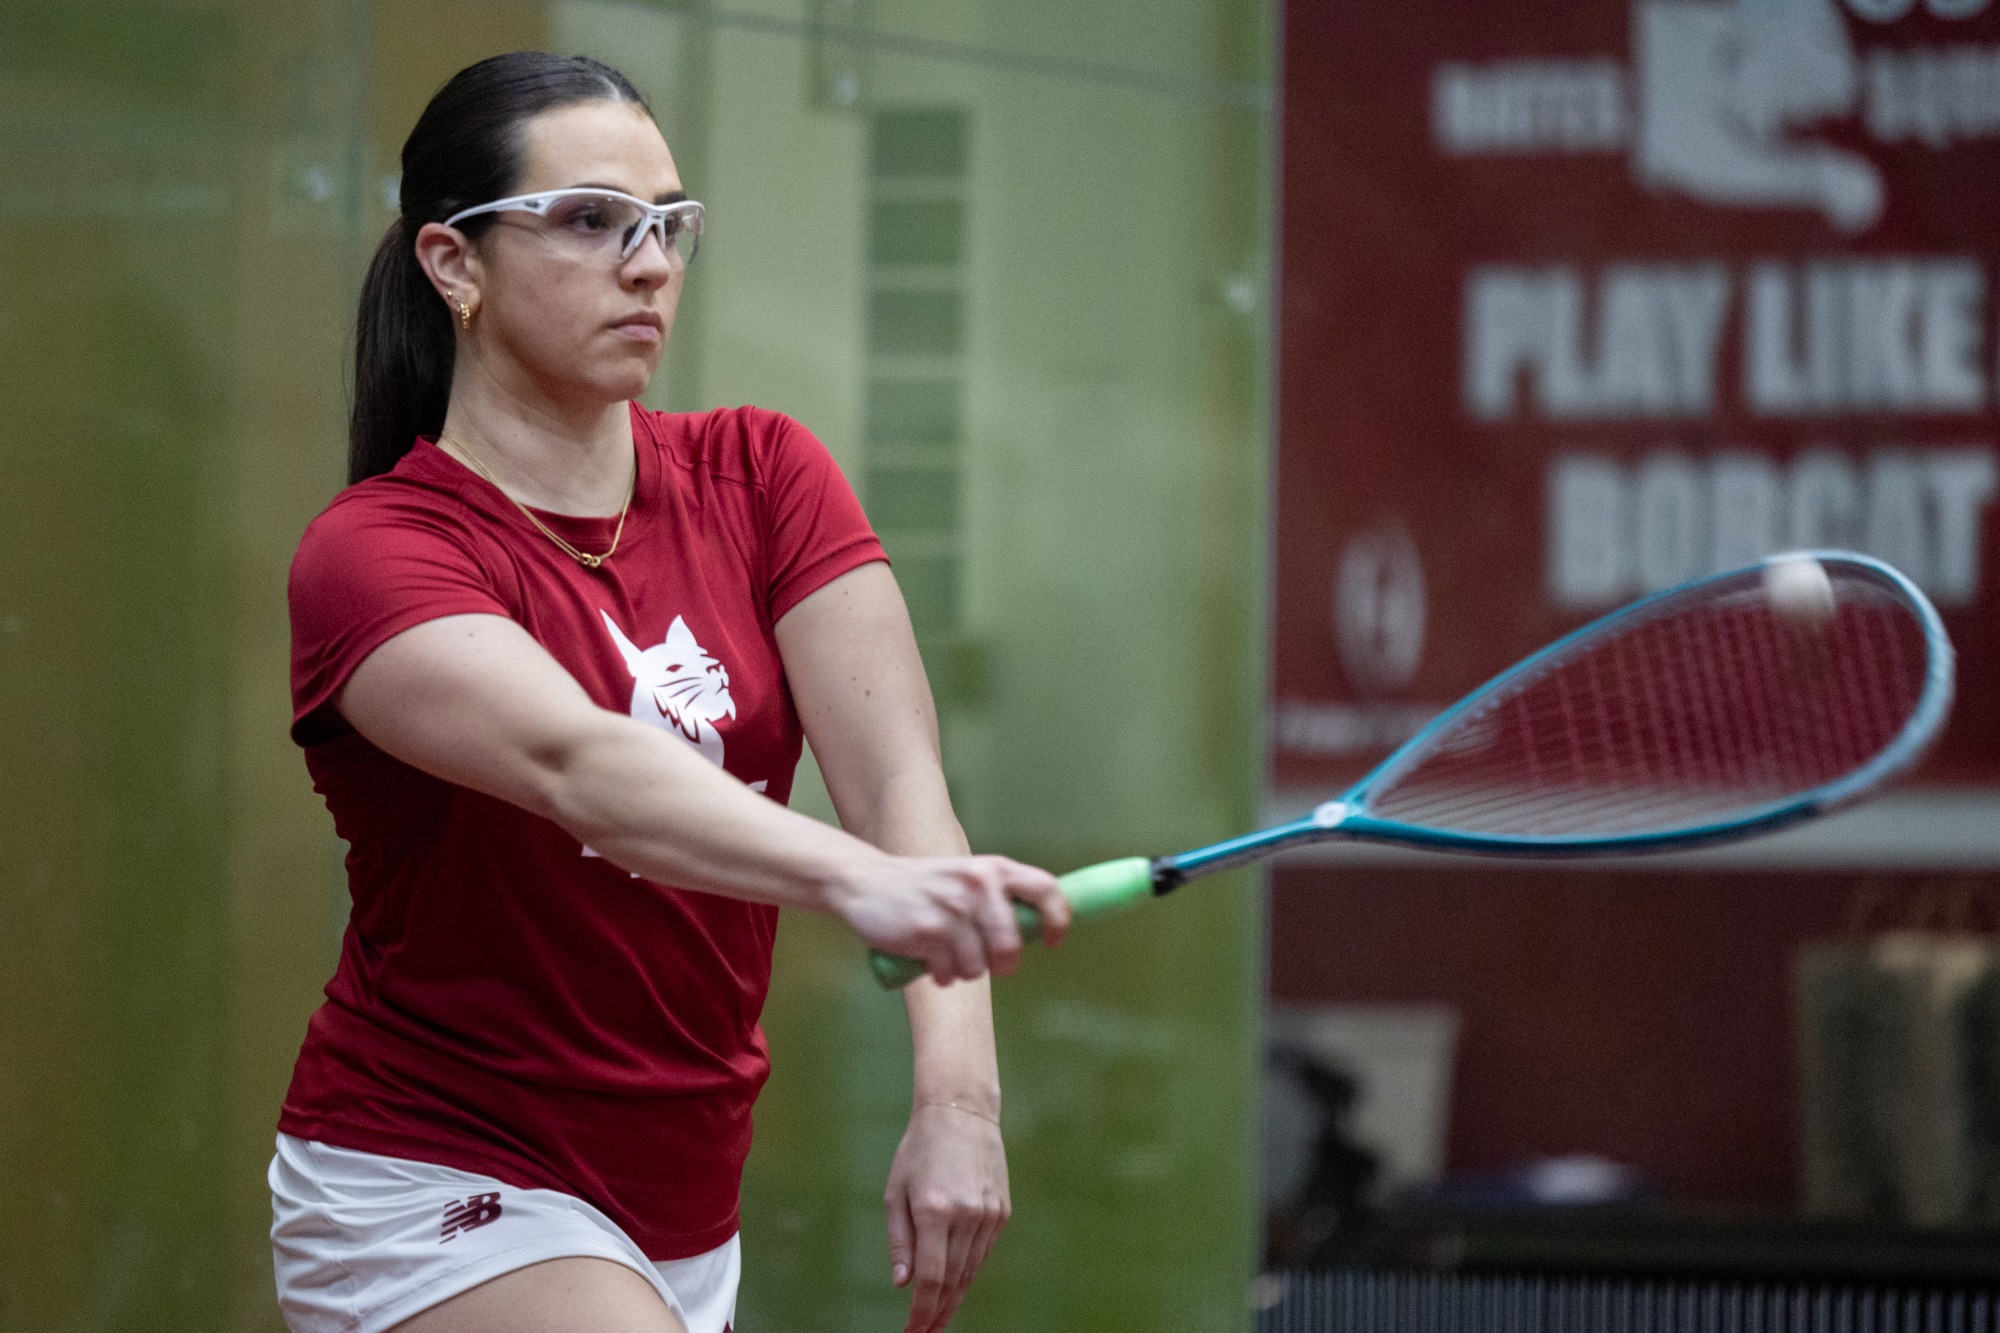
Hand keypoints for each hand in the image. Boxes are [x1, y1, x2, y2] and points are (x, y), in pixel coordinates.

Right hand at [833, 855, 1068, 983]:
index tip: (1052, 940)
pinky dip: (941, 975)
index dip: (1058, 918)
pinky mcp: (928, 931)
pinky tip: (928, 959)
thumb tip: (1035, 931)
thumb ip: (998, 898)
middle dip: (1003, 964)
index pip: (1045, 888)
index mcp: (992, 869)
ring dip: (964, 970)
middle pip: (1011, 944)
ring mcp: (952, 908)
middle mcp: (976, 884)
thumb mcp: (966, 878)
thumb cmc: (923, 887)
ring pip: (979, 966)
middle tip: (991, 964)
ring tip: (947, 954)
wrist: (866, 882)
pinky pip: (949, 973)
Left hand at [884, 1102, 1008, 1332]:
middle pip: (953, 1282)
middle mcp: (966, 1216)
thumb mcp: (896, 1192)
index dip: (921, 1312)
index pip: (931, 1279)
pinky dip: (969, 1271)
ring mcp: (988, 1214)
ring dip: (955, 1298)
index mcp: (934, 1211)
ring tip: (938, 1318)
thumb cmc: (920, 1149)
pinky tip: (956, 1284)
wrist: (961, 1112)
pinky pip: (983, 1252)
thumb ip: (900, 1241)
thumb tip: (903, 1284)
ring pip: (971, 1271)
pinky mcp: (1001, 1211)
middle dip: (938, 1312)